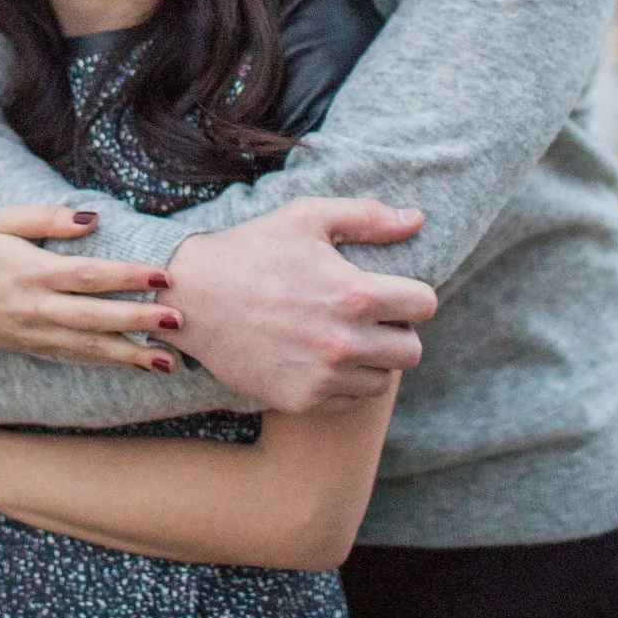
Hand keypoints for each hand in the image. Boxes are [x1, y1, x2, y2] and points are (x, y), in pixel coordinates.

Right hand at [0, 205, 183, 372]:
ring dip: (131, 355)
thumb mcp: (1, 222)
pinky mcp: (38, 350)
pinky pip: (79, 359)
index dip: (126, 277)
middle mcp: (36, 308)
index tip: (162, 275)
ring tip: (169, 360)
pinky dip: (110, 363)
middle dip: (138, 320)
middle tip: (178, 319)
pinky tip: (139, 364)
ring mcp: (37, 335)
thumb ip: (46, 216)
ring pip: (90, 349)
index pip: (87, 276)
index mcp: (31, 272)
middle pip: (95, 317)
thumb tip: (93, 218)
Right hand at [159, 197, 435, 412]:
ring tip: (343, 336)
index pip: (424, 305)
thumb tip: (418, 218)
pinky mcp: (302, 400)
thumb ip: (367, 217)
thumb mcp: (307, 218)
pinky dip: (344, 382)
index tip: (393, 291)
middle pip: (413, 352)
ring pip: (384, 381)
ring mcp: (323, 377)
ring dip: (373, 360)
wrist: (193, 298)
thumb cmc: (252, 250)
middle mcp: (344, 341)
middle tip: (371, 318)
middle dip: (399, 332)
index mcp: (354, 293)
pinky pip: (350, 401)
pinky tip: (320, 356)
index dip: (413, 294)